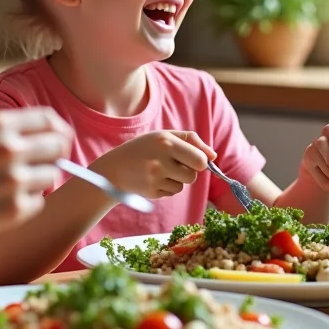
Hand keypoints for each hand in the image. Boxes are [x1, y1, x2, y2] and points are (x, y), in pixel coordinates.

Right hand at [0, 107, 71, 249]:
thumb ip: (7, 134)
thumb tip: (48, 136)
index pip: (48, 118)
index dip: (55, 128)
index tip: (56, 137)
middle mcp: (10, 148)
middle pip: (57, 145)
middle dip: (54, 153)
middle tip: (43, 162)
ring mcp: (15, 180)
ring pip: (50, 175)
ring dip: (37, 180)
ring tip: (8, 185)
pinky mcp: (16, 210)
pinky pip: (38, 201)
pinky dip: (25, 203)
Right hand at [90, 131, 215, 199]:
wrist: (115, 168)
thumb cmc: (145, 149)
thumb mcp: (165, 136)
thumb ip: (192, 141)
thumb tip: (213, 157)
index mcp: (166, 142)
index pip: (200, 160)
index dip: (200, 162)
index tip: (193, 160)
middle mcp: (161, 161)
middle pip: (193, 176)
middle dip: (188, 172)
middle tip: (173, 164)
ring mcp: (155, 178)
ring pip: (183, 186)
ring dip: (177, 180)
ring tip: (160, 171)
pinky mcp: (152, 192)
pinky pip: (172, 193)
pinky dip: (167, 187)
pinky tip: (153, 180)